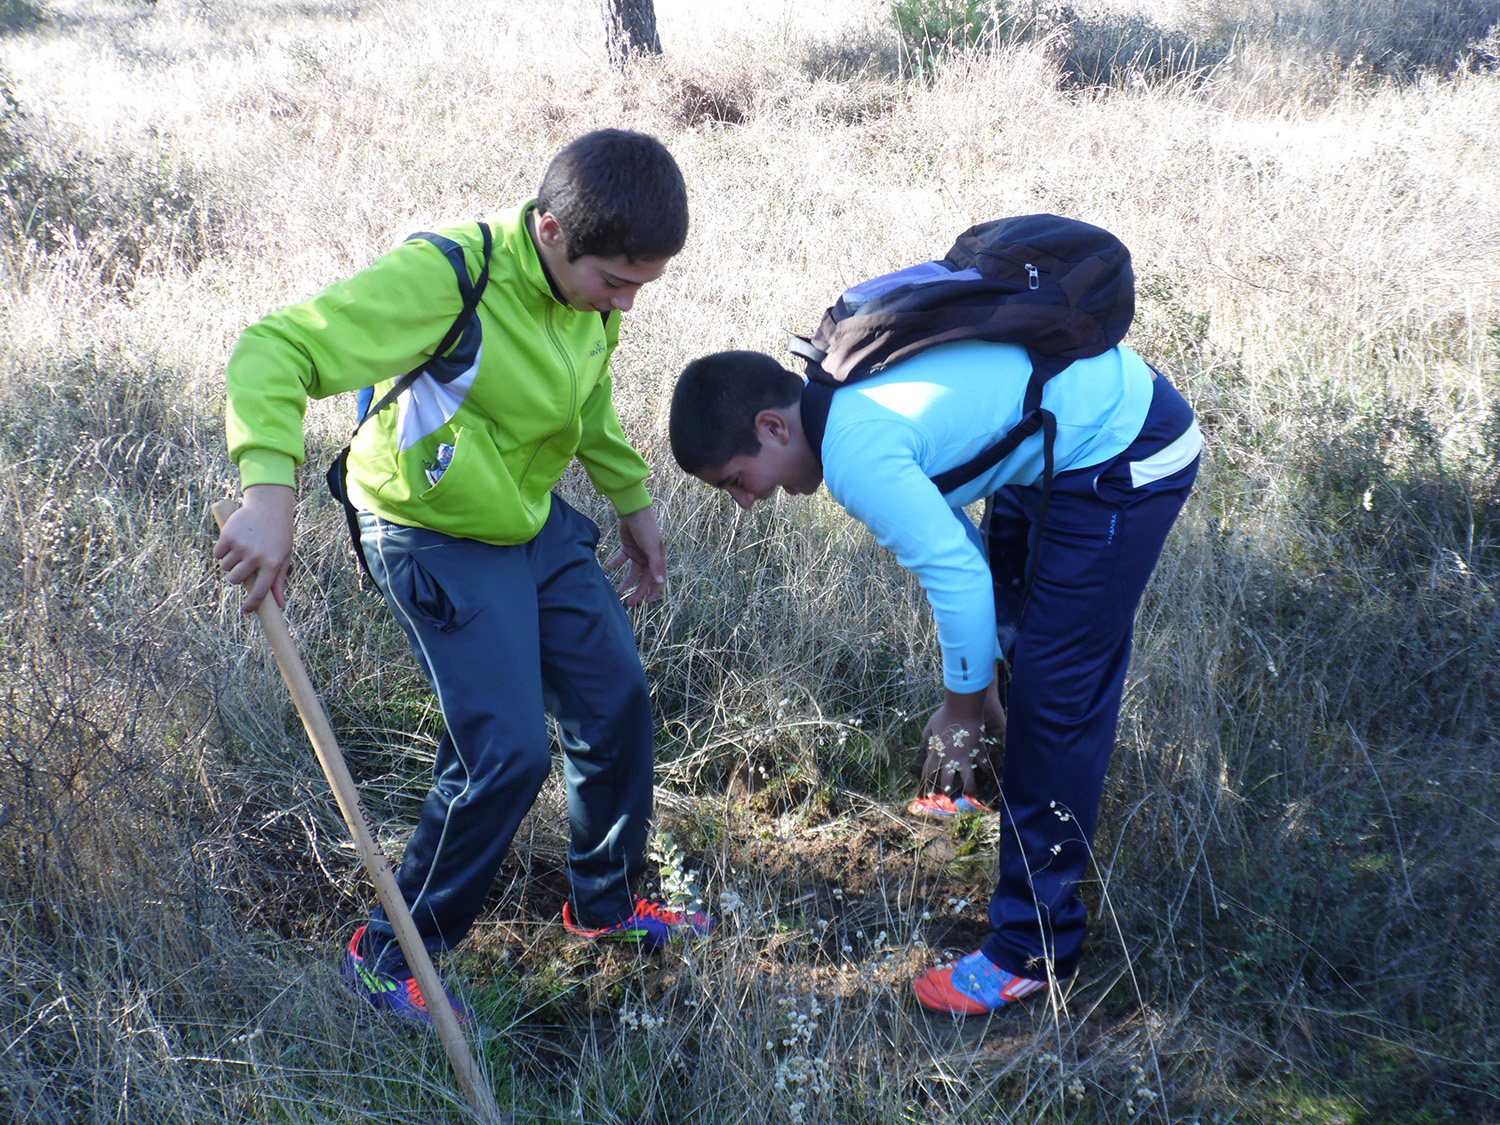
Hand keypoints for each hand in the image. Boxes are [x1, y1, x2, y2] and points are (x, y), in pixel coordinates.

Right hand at [213, 483, 293, 612]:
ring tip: (240, 550)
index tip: (245, 611)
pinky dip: (221, 551)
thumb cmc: (279, 534)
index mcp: (273, 564)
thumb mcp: (284, 556)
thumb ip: (279, 581)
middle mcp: (256, 556)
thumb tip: (279, 605)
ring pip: (225, 567)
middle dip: (236, 577)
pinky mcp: (228, 535)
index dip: (251, 605)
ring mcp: (241, 546)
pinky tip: (231, 542)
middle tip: (242, 566)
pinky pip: (217, 554)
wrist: (269, 506)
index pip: (259, 592)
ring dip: (229, 562)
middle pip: (235, 580)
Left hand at [608, 505, 666, 606]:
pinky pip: (621, 560)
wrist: (634, 511)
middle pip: (643, 579)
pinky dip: (615, 564)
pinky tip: (608, 568)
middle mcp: (649, 558)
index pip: (657, 580)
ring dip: (626, 582)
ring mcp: (638, 554)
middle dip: (637, 592)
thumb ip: (655, 565)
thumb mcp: (651, 547)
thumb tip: (660, 582)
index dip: (653, 592)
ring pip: (632, 573)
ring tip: (617, 592)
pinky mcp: (627, 548)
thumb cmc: (646, 528)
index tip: (645, 603)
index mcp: (658, 559)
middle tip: (629, 604)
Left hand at [920, 689, 987, 798]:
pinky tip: (991, 778)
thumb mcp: (930, 725)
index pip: (929, 772)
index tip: (928, 787)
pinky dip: (988, 772)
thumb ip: (927, 736)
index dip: (927, 781)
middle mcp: (950, 759)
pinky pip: (984, 765)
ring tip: (971, 795)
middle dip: (947, 791)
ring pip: (968, 780)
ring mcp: (965, 757)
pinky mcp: (978, 752)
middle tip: (949, 797)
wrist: (962, 708)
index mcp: (937, 753)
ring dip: (970, 789)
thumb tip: (927, 742)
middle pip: (947, 781)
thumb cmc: (945, 715)